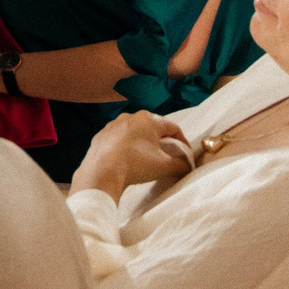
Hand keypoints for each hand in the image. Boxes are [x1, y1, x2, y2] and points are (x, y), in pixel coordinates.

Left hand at [71, 110, 193, 200]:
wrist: (102, 171)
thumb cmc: (137, 163)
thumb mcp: (165, 165)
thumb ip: (181, 164)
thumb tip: (187, 165)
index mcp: (147, 119)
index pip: (173, 127)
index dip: (183, 142)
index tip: (186, 155)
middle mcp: (129, 117)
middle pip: (154, 128)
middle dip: (164, 142)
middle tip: (169, 157)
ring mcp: (112, 125)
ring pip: (135, 133)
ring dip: (145, 144)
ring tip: (149, 159)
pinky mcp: (101, 135)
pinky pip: (120, 139)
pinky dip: (128, 147)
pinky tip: (129, 160)